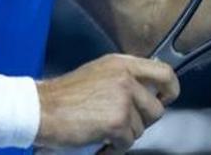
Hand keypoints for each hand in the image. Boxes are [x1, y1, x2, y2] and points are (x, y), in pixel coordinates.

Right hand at [34, 54, 178, 152]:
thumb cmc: (62, 97)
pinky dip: (113, 148)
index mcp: (121, 64)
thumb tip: (146, 91)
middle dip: (141, 122)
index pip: (164, 72)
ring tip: (101, 131)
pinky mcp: (117, 121)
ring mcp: (123, 99)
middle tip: (121, 124)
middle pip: (156, 108)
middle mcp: (126, 78)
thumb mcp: (98, 74)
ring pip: (141, 129)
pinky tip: (98, 141)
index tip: (165, 100)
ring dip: (123, 135)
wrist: (40, 109)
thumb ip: (123, 79)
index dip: (170, 90)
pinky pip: (127, 143)